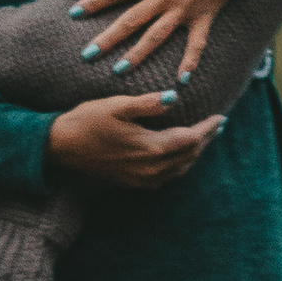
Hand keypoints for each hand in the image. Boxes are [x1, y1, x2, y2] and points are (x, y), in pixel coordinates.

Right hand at [47, 90, 225, 187]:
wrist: (60, 147)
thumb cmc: (87, 121)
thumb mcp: (117, 106)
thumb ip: (148, 103)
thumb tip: (174, 97)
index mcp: (150, 148)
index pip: (190, 140)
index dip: (208, 128)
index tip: (221, 116)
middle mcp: (149, 169)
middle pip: (188, 156)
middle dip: (206, 140)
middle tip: (219, 126)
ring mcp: (140, 179)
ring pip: (179, 169)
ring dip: (194, 154)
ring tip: (205, 139)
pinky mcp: (131, 182)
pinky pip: (165, 177)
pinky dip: (179, 165)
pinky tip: (179, 156)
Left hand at [74, 0, 281, 84]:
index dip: (94, 2)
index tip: (73, 13)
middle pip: (130, 20)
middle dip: (108, 38)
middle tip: (87, 55)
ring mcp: (184, 8)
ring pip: (155, 36)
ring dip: (137, 54)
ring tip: (118, 71)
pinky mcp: (204, 16)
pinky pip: (196, 43)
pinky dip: (190, 61)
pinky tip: (181, 80)